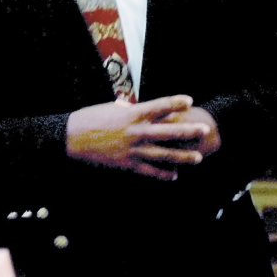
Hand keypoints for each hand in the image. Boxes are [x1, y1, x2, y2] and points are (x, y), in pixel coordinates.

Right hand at [66, 95, 210, 179]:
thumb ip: (129, 109)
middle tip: (205, 130)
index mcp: (132, 113)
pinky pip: (148, 171)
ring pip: (163, 154)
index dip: (175, 102)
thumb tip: (137, 106)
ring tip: (198, 158)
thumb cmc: (91, 117)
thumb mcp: (112, 107)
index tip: (190, 100)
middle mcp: (135, 131)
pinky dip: (162, 174)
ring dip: (182, 157)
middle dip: (188, 131)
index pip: (160, 106)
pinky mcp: (126, 164)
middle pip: (168, 131)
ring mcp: (132, 149)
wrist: (72, 137)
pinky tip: (174, 176)